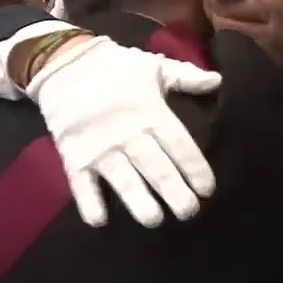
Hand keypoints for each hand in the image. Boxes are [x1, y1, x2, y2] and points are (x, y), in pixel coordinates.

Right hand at [28, 37, 220, 226]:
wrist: (64, 62)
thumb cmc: (115, 67)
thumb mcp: (153, 67)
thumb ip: (185, 77)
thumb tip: (218, 80)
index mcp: (151, 112)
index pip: (179, 144)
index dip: (195, 167)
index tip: (208, 189)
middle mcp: (128, 133)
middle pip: (156, 167)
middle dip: (173, 191)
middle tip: (189, 212)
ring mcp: (100, 147)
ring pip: (123, 178)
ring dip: (138, 200)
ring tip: (153, 220)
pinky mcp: (74, 156)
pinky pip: (81, 183)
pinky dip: (89, 202)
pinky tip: (99, 221)